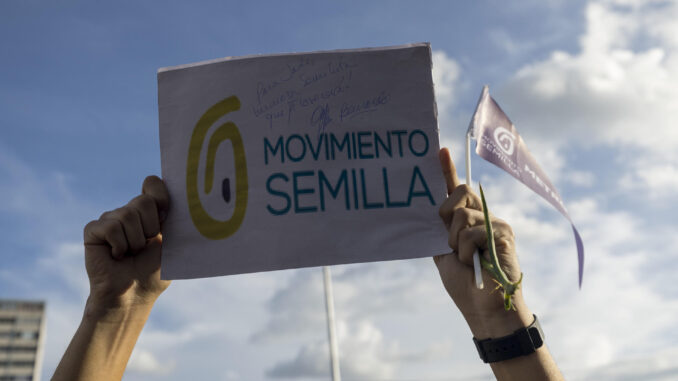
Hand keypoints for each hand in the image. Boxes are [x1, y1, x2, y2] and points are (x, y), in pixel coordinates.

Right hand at [83, 175, 170, 317]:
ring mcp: (110, 220)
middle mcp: (129, 212)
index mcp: (150, 212)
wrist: (134, 295)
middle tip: (146, 247)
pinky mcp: (93, 231)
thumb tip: (180, 194)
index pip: (153, 184)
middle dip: (151, 228)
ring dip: (136, 241)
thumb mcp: (172, 242)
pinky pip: (110, 227)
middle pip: (143, 201)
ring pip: (127, 215)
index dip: (160, 196)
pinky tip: (116, 256)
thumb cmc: (154, 272)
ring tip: (131, 254)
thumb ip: (175, 218)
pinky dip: (119, 245)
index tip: (164, 216)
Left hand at [434, 148, 531, 337]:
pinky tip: (476, 263)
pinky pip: (471, 232)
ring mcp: (495, 223)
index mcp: (467, 220)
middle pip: (459, 193)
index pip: (456, 191)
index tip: (440, 151)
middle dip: (446, 216)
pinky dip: (465, 251)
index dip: (448, 171)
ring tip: (466, 259)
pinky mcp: (503, 233)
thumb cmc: (465, 283)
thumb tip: (431, 209)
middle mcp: (483, 216)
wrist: (484, 309)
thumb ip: (439, 231)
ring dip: (455, 242)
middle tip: (451, 243)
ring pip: (461, 215)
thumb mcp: (443, 253)